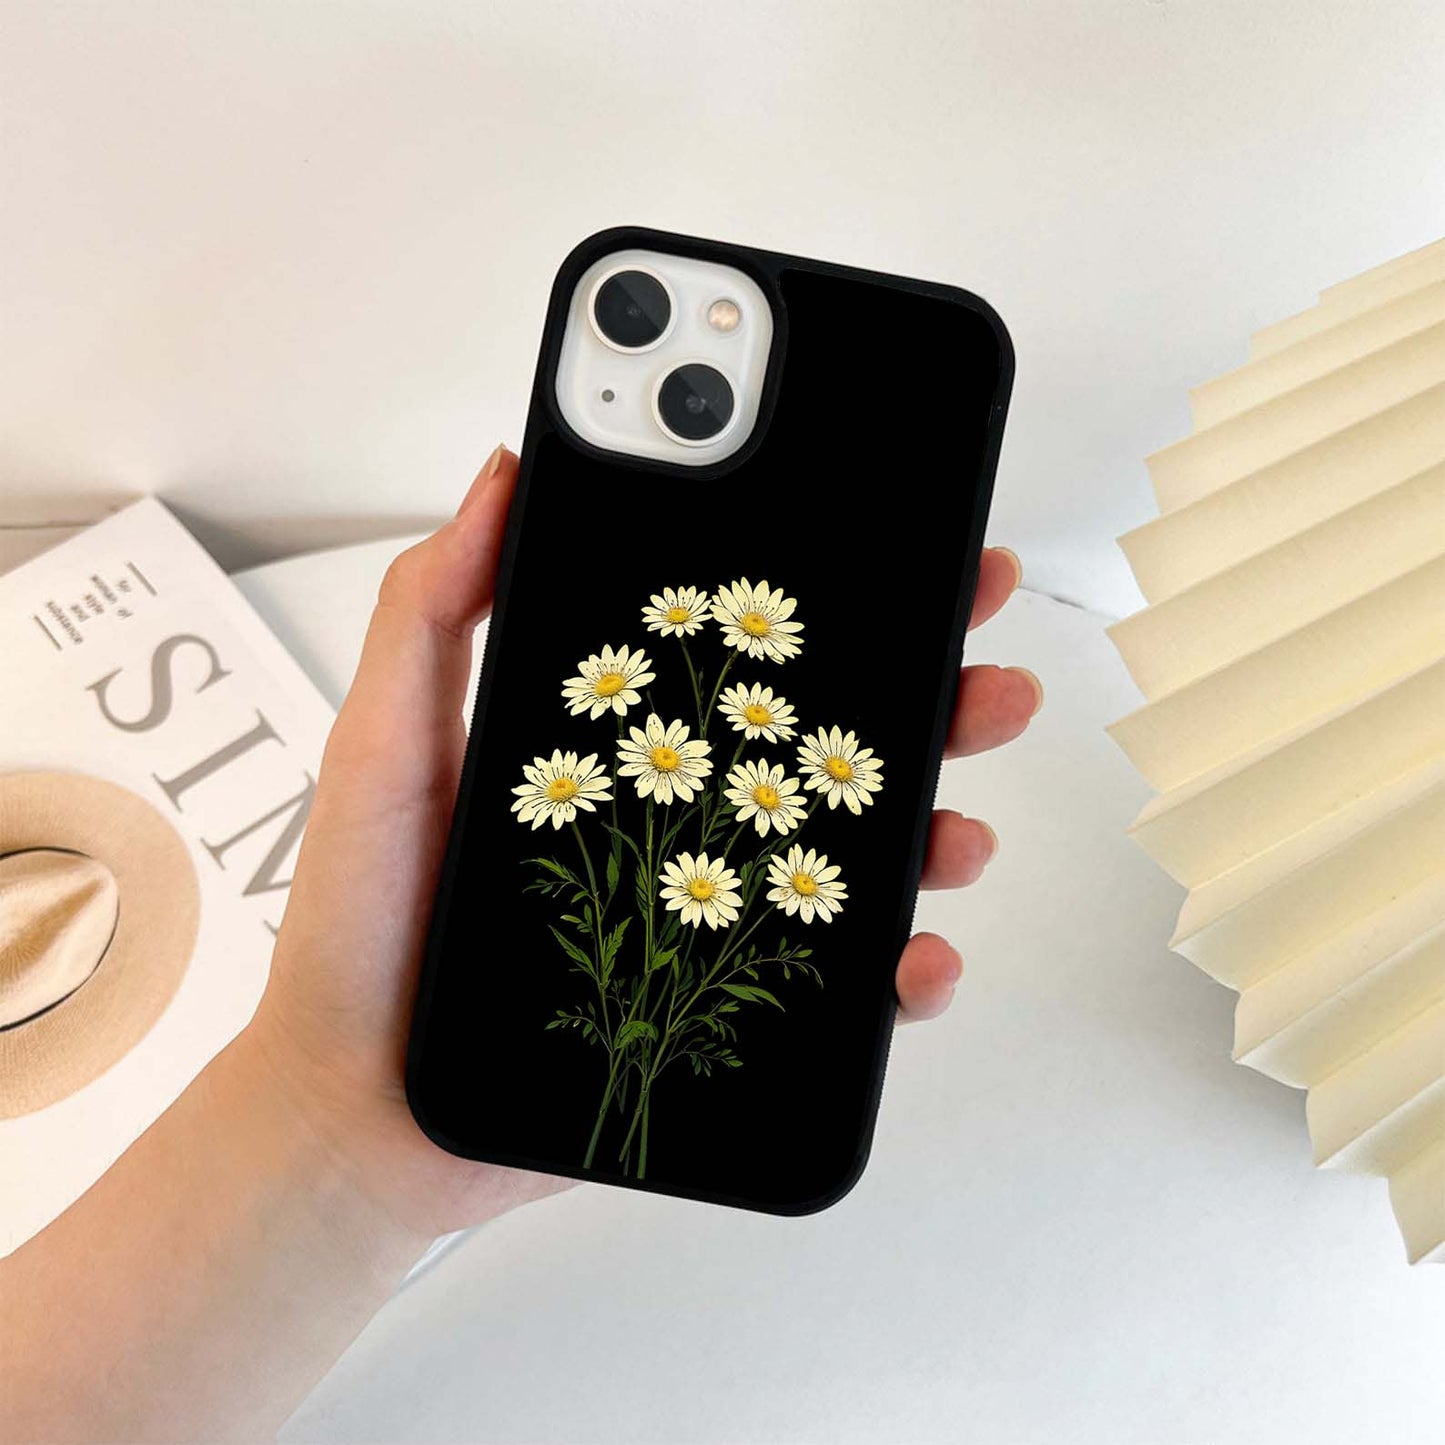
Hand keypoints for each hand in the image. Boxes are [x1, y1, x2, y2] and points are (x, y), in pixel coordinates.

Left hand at [246, 446, 1040, 1239]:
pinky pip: (840, 989)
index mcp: (624, 741)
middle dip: (926, 695)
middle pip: (829, 741)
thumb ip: (432, 607)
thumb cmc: (367, 923)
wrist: (362, 1106)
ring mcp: (713, 911)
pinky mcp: (726, 1009)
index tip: (899, 534)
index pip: (747, 650)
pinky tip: (914, 960)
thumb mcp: (388, 741)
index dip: (829, 593)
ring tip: (963, 823)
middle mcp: (684, 817)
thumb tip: (505, 471)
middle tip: (983, 665)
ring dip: (938, 829)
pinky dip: (898, 975)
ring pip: (859, 857)